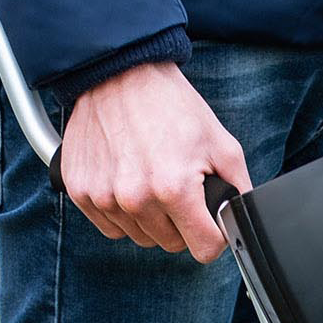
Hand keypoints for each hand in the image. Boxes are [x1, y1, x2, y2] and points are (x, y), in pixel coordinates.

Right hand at [58, 61, 249, 258]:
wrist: (119, 73)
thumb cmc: (170, 105)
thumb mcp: (221, 143)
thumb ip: (238, 190)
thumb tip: (241, 222)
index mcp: (173, 188)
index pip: (204, 250)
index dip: (212, 235)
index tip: (208, 219)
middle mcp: (135, 198)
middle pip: (171, 244)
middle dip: (180, 223)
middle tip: (177, 185)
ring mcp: (104, 197)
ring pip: (141, 237)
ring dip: (150, 218)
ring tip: (150, 177)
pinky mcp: (81, 191)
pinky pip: (111, 227)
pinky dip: (122, 212)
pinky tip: (127, 180)